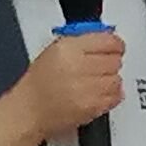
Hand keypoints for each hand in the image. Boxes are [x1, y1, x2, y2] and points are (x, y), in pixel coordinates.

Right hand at [0, 29, 128, 145]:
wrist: (29, 110)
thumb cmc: (39, 82)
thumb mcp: (55, 50)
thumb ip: (82, 41)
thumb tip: (105, 35)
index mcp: (68, 48)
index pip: (108, 40)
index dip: (115, 43)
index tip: (116, 46)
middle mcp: (78, 67)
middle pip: (114, 60)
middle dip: (111, 61)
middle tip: (102, 64)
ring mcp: (86, 88)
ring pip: (117, 79)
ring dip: (110, 79)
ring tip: (96, 81)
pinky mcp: (92, 107)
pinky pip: (115, 97)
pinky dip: (111, 95)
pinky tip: (98, 92)